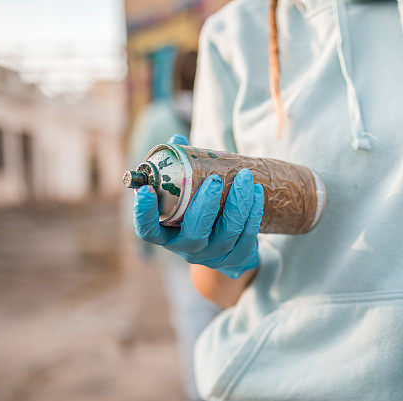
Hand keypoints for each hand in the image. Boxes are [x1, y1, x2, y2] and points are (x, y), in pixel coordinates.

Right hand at [133, 135, 263, 278]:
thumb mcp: (185, 193)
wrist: (226, 242)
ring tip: (245, 178)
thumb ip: (180, 168)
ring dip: (239, 204)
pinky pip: (247, 236)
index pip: (148, 230)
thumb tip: (177, 140)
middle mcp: (186, 248)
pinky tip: (257, 191)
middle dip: (205, 205)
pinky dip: (253, 212)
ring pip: (227, 234)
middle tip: (216, 180)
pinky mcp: (236, 258)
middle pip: (194, 233)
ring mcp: (212, 256)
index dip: (144, 213)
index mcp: (166, 234)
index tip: (148, 191)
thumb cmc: (198, 210)